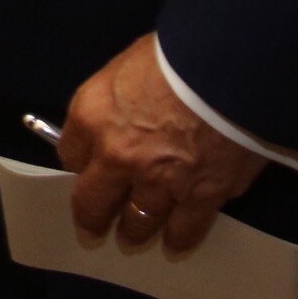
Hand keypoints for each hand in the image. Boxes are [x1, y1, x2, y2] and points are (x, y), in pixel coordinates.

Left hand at [58, 33, 266, 252]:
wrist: (228, 70)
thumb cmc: (177, 54)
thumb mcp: (126, 65)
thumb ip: (117, 99)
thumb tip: (121, 114)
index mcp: (93, 115)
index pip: (69, 153)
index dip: (78, 162)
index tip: (84, 169)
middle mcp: (117, 157)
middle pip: (94, 200)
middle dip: (93, 218)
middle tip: (94, 229)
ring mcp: (159, 181)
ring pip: (139, 220)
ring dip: (134, 231)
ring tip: (132, 237)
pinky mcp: (203, 195)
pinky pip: (186, 229)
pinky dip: (179, 239)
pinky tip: (174, 245)